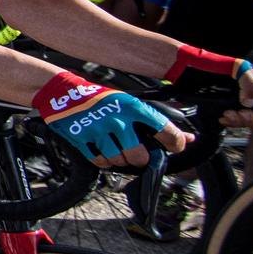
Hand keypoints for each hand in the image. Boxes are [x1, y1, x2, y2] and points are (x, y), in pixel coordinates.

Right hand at [34, 73, 187, 167]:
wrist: (63, 92)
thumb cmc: (100, 98)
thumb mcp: (129, 103)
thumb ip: (158, 122)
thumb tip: (189, 138)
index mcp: (133, 108)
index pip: (165, 130)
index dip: (175, 143)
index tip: (175, 148)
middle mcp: (118, 120)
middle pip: (139, 156)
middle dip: (140, 159)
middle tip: (136, 154)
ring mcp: (98, 130)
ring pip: (118, 161)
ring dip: (119, 160)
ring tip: (116, 151)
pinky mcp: (81, 138)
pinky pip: (99, 161)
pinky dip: (103, 160)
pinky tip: (102, 151)